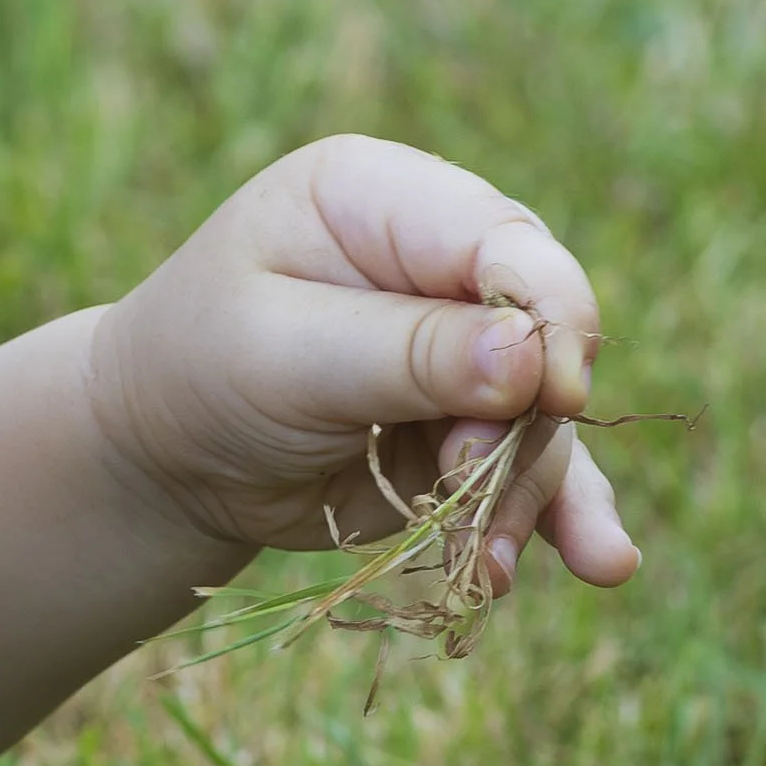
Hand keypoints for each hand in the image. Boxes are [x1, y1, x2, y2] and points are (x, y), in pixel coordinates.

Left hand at [89, 133, 639, 596]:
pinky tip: (599, 562)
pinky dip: (551, 519)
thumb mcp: (281, 354)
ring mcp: (462, 354)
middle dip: (525, 421)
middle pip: (544, 333)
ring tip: (486, 564)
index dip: (548, 314)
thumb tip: (533, 359)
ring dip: (527, 494)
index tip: (552, 393)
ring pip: (543, 418)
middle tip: (464, 478)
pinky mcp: (466, 430)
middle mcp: (439, 268)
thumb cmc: (197, 372)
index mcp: (386, 202)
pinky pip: (533, 469)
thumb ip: (404, 353)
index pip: (505, 242)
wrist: (166, 457)